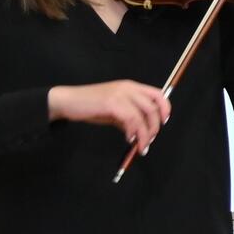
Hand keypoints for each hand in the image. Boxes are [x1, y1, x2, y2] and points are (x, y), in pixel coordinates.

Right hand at [48, 80, 170, 151]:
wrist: (68, 101)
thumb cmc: (91, 106)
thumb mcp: (114, 111)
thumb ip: (129, 118)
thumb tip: (141, 133)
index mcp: (131, 87)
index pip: (158, 94)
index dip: (165, 108)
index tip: (164, 123)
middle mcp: (128, 88)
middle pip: (153, 108)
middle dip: (154, 127)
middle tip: (149, 141)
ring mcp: (120, 94)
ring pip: (142, 116)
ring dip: (144, 134)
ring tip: (140, 147)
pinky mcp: (112, 103)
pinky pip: (130, 120)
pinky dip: (133, 132)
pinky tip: (128, 139)